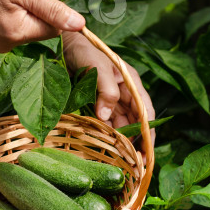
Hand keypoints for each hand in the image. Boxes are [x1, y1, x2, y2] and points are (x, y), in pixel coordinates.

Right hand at [0, 0, 84, 52]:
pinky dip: (1, 27)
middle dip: (31, 19)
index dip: (48, 15)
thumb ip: (53, 10)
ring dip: (16, 23)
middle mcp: (5, 48)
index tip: (34, 1)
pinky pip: (3, 39)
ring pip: (19, 38)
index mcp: (18, 34)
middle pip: (34, 35)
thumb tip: (79, 25)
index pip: (52, 32)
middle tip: (13, 0)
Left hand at [63, 32, 155, 150]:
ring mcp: (110, 100)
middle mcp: (124, 93)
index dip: (148, 132)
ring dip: (121, 143)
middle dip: (136, 143)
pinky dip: (106, 136)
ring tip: (121, 161)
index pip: (146, 111)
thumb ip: (106, 89)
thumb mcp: (95, 65)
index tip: (146, 151)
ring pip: (120, 126)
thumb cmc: (82, 49)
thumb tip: (106, 117)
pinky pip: (105, 124)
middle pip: (135, 123)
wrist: (61, 44)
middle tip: (134, 165)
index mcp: (130, 82)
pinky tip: (106, 149)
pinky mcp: (96, 105)